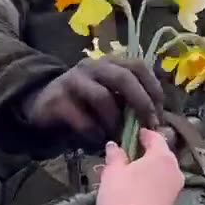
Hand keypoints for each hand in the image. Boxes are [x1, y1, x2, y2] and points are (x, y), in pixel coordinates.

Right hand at [21, 57, 163, 143]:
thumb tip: (162, 128)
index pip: (138, 67)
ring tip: (120, 137)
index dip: (153, 89)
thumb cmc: (85, 104)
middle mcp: (93, 66)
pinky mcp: (58, 100)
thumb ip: (132, 108)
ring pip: (102, 97)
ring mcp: (74, 80)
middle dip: (140, 102)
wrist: (42, 105)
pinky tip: (98, 140)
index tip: (159, 114)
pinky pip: (82, 119)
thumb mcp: (111, 100)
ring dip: (115, 121)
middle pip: (123, 77)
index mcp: (110, 63)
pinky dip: (94, 133)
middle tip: (148, 126)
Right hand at [96, 128, 183, 204]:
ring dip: (150, 168)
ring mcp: (175, 190)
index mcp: (163, 157)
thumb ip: (115, 156)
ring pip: (163, 172)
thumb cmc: (122, 197)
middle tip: (131, 152)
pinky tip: (138, 187)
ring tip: (132, 171)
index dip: (144, 133)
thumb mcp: (113, 172)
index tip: (135, 132)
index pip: (156, 137)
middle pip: (162, 155)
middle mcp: (174, 171)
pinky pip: (162, 186)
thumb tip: (114, 146)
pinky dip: (152, 182)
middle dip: (148, 152)